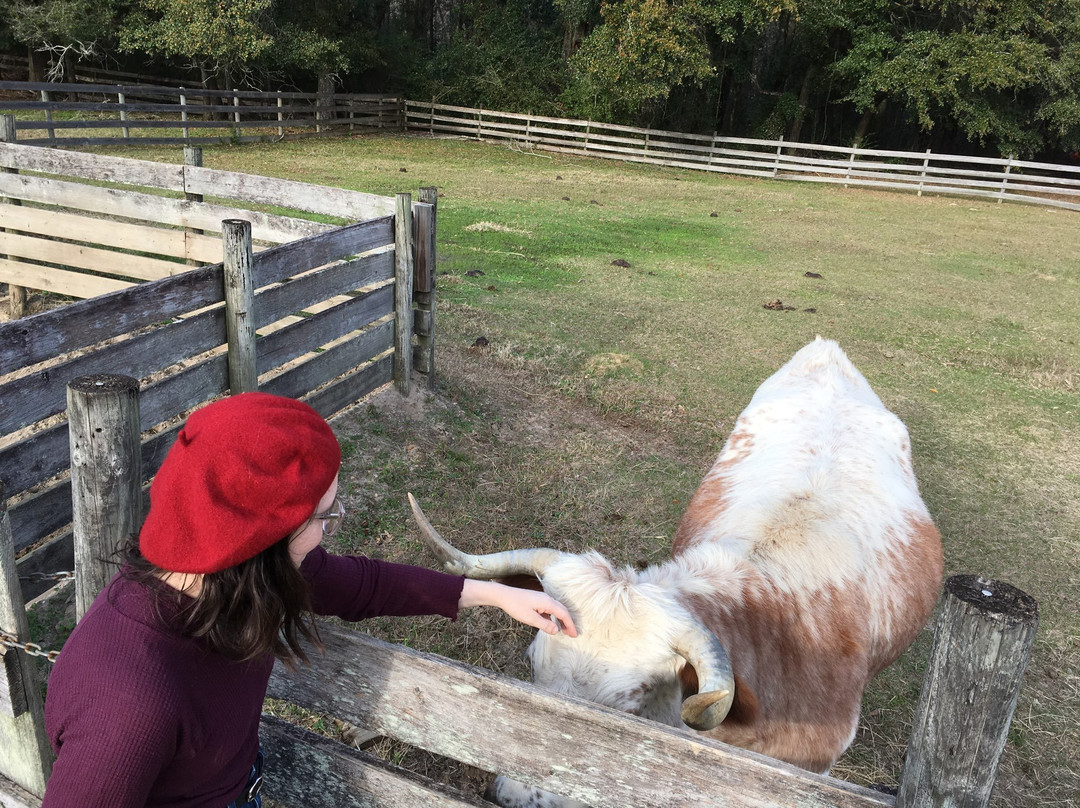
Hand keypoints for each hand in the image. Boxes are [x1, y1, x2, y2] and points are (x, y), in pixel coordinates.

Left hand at [460, 580, 577, 636]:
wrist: (504, 595)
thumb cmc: (516, 606)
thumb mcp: (530, 619)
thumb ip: (545, 625)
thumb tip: (557, 630)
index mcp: (548, 602)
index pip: (564, 614)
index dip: (570, 624)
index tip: (574, 634)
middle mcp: (547, 599)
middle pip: (562, 611)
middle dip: (568, 622)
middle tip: (571, 634)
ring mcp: (542, 598)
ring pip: (556, 609)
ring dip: (561, 620)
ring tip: (563, 630)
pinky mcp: (537, 600)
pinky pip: (550, 609)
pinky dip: (553, 617)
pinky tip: (551, 624)